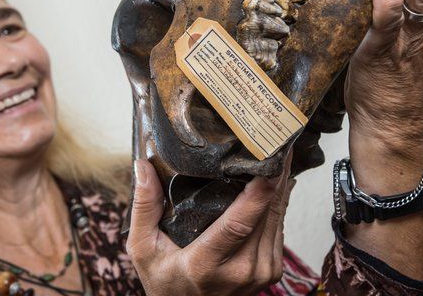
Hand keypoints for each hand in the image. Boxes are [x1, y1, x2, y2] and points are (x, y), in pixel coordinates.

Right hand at [127, 158, 293, 295]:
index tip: (270, 163)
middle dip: (275, 176)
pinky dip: (277, 203)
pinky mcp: (271, 271)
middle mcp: (240, 270)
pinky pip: (279, 228)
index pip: (239, 224)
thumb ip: (143, 208)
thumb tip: (141, 166)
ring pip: (278, 218)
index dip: (258, 193)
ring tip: (278, 153)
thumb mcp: (143, 249)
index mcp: (206, 263)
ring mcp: (260, 273)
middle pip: (266, 214)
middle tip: (276, 141)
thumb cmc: (165, 282)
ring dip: (280, 185)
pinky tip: (274, 182)